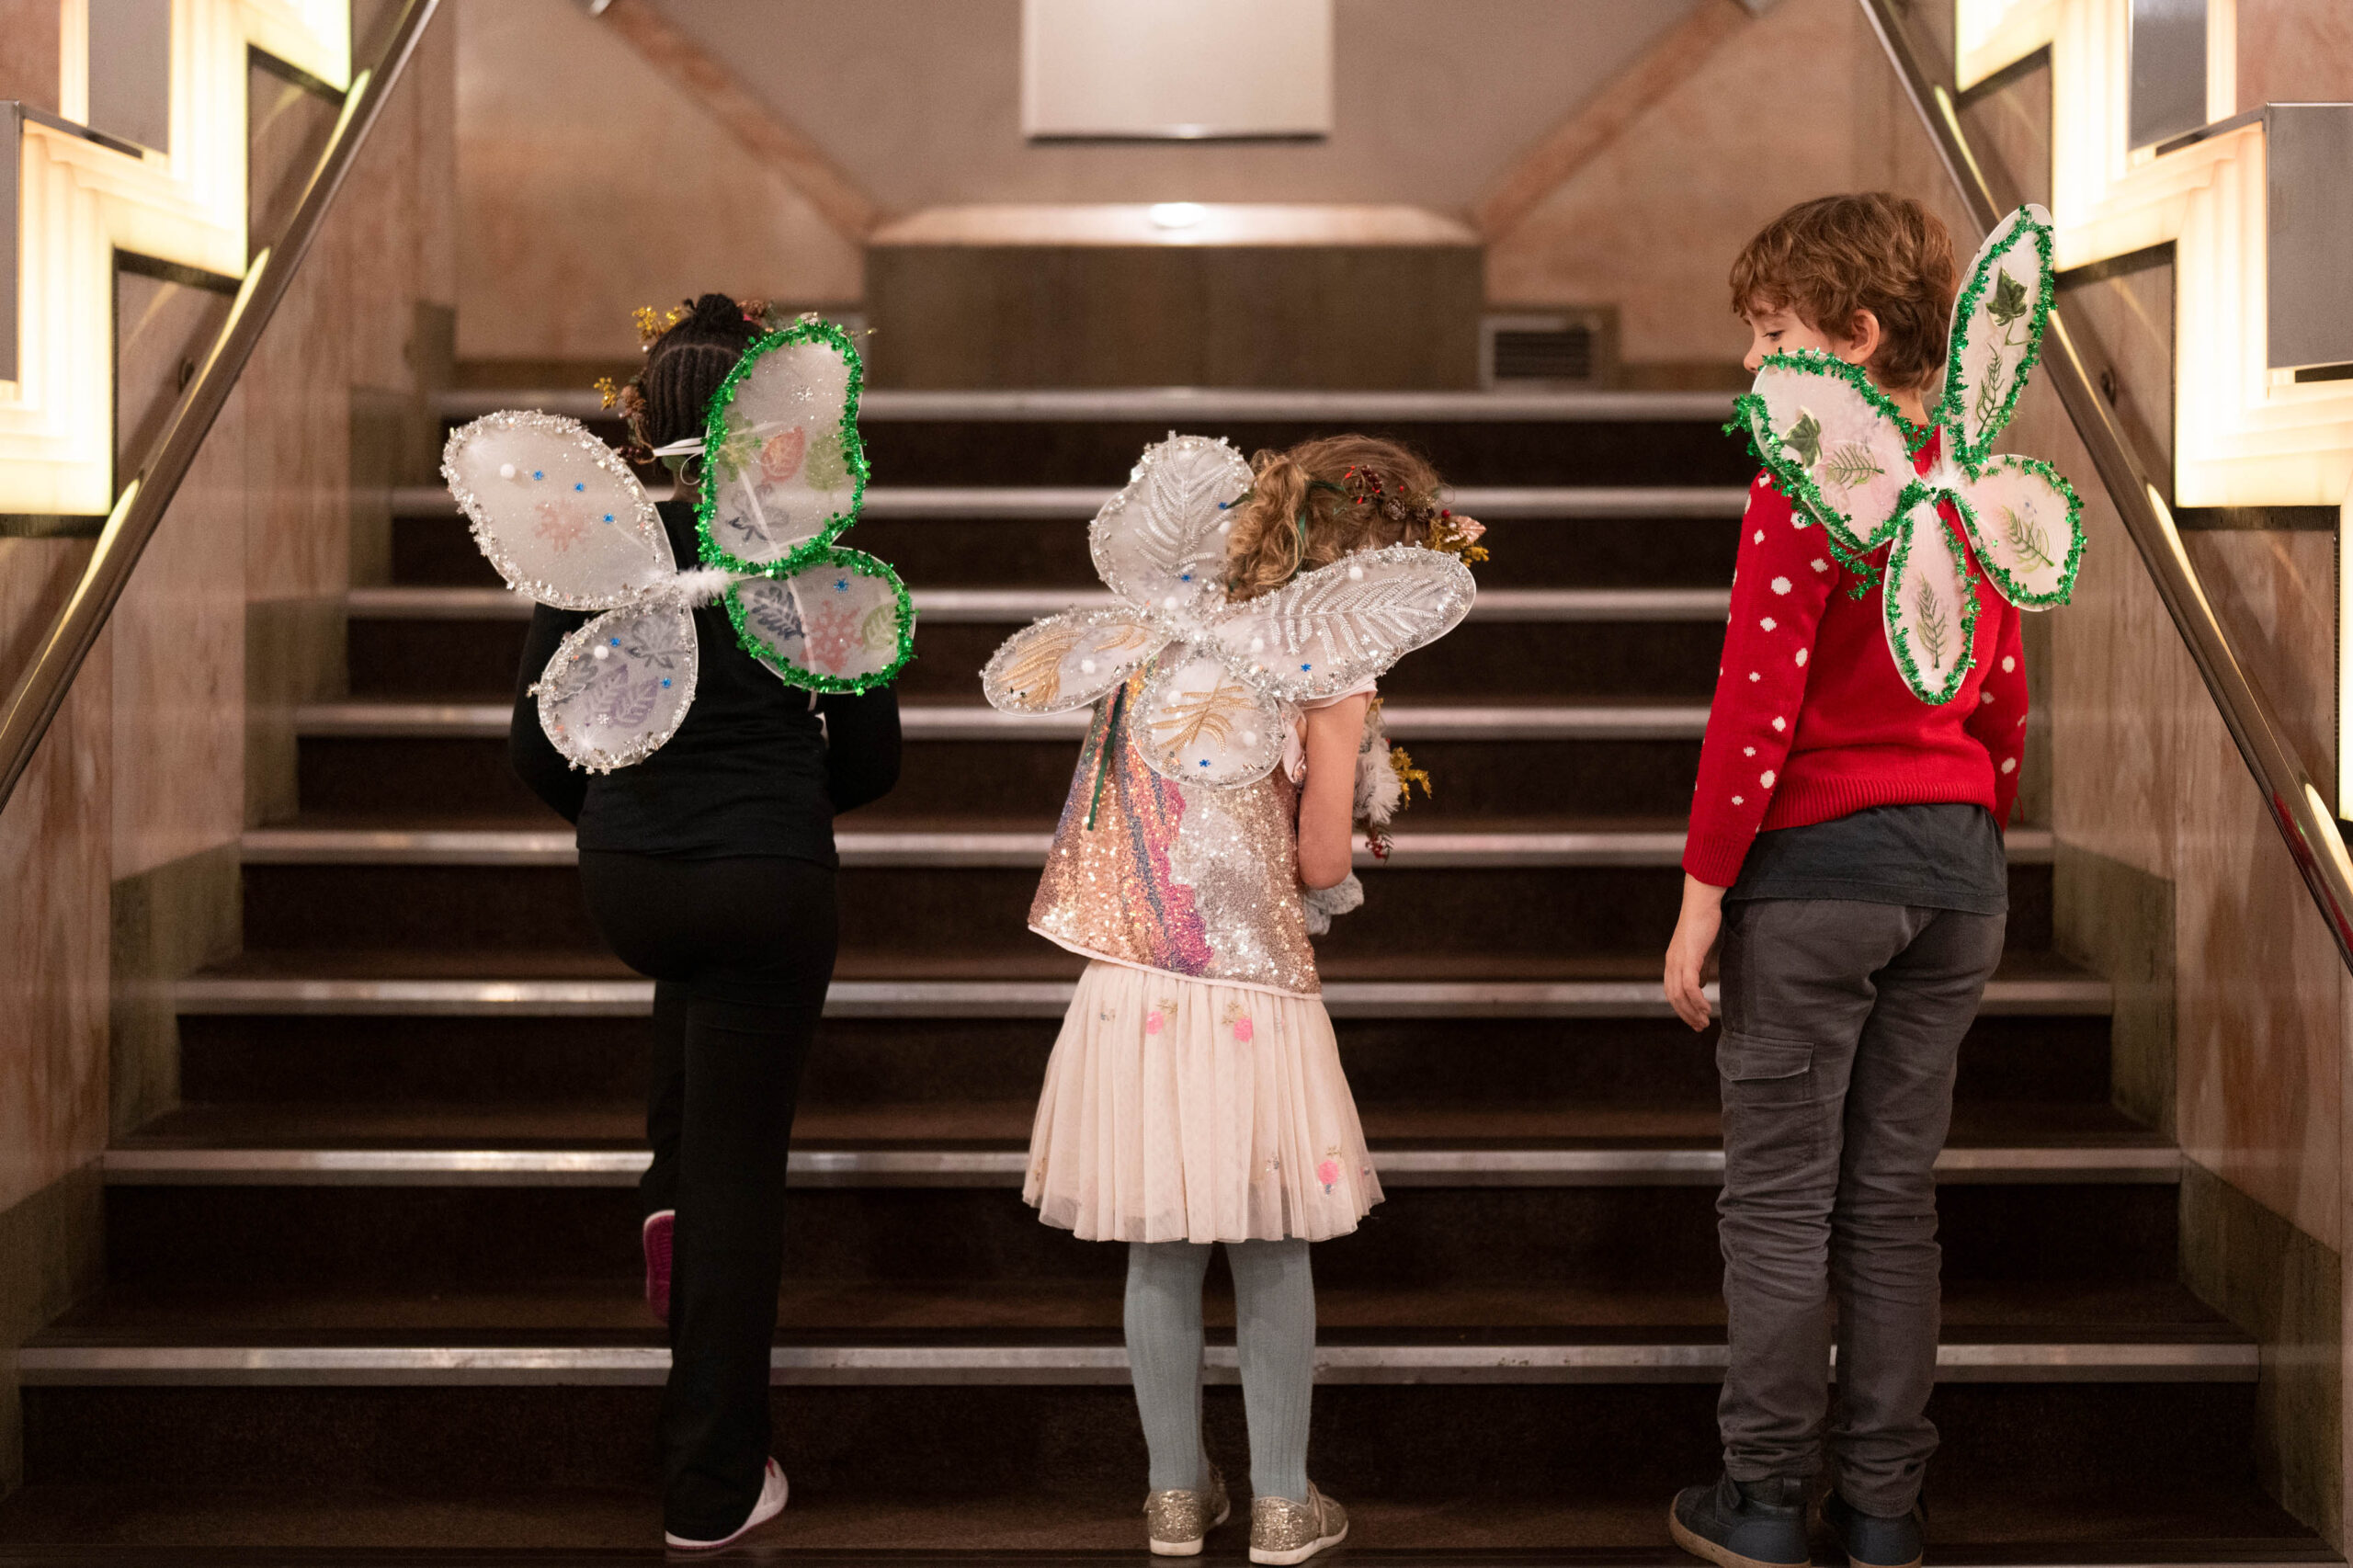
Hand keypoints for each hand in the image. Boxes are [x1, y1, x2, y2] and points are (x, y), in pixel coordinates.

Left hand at [1663, 874, 1724, 1031]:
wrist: (1704, 901)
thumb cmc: (1705, 923)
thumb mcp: (1702, 951)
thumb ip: (1700, 968)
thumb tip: (1700, 986)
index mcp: (1673, 961)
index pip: (1672, 992)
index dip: (1682, 1009)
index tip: (1695, 1021)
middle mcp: (1671, 962)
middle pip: (1673, 997)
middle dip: (1686, 1015)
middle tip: (1700, 1027)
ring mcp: (1678, 960)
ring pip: (1680, 994)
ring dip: (1692, 1011)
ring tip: (1704, 1021)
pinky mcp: (1689, 956)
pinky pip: (1689, 985)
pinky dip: (1697, 1000)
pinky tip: (1706, 1008)